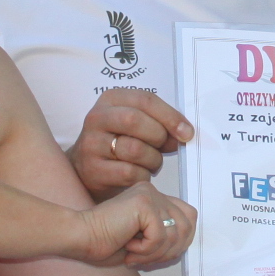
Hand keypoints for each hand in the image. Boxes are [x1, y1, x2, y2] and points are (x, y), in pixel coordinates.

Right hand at [68, 90, 192, 201]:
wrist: (88, 169)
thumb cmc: (120, 143)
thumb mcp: (137, 124)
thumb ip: (160, 123)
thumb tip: (184, 134)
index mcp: (111, 99)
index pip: (144, 100)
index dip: (169, 116)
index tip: (187, 132)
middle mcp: (96, 118)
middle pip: (135, 120)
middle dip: (158, 136)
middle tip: (165, 147)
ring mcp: (91, 145)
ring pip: (135, 149)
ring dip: (153, 160)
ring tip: (150, 162)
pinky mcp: (93, 170)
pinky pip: (130, 173)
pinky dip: (143, 176)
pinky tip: (140, 174)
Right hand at [70, 182, 194, 269]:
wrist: (80, 238)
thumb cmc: (105, 243)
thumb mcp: (145, 242)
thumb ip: (166, 237)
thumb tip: (186, 246)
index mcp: (155, 199)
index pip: (189, 218)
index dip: (179, 242)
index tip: (157, 255)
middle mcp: (155, 192)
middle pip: (187, 227)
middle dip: (170, 251)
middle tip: (144, 258)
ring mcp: (150, 195)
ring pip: (175, 234)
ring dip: (155, 254)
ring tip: (134, 254)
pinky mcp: (144, 203)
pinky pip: (160, 237)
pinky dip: (146, 251)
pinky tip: (128, 247)